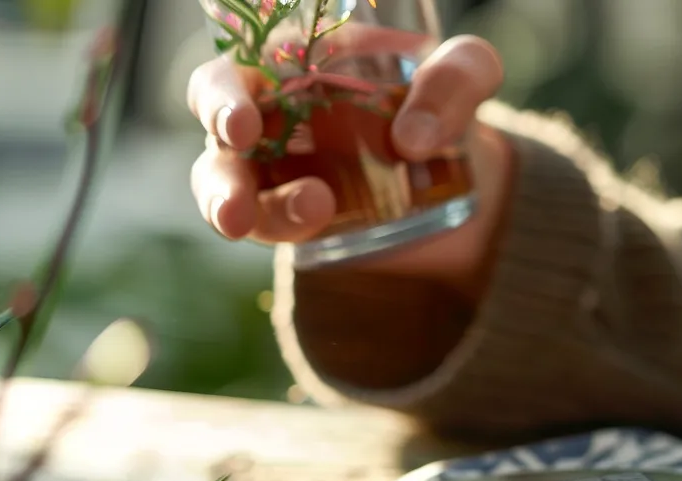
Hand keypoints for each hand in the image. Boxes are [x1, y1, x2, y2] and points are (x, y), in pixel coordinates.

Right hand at [187, 34, 511, 295]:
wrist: (460, 181)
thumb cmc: (444, 104)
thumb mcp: (468, 76)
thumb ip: (454, 81)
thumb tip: (414, 138)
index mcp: (295, 58)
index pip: (238, 56)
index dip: (227, 83)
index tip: (243, 111)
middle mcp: (269, 106)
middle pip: (213, 104)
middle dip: (219, 118)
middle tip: (237, 135)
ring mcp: (270, 165)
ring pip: (222, 174)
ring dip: (235, 193)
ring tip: (311, 206)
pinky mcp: (285, 214)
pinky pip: (262, 221)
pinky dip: (278, 222)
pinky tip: (316, 221)